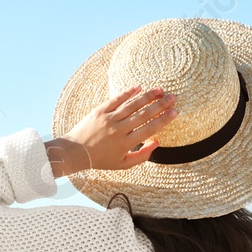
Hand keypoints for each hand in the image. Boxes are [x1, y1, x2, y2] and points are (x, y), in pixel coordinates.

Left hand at [47, 85, 177, 176]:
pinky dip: (128, 93)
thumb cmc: (101, 159)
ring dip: (147, 96)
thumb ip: (142, 156)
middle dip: (160, 105)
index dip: (163, 120)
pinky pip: (116, 100)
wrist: (75, 151)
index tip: (175, 113)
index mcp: (125, 144)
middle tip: (173, 97)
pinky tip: (139, 87)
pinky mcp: (100, 111)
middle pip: (143, 115)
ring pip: (132, 105)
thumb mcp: (123, 164)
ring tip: (160, 90)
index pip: (149, 129)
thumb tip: (157, 142)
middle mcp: (118, 130)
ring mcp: (109, 119)